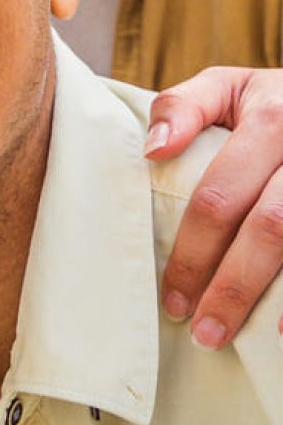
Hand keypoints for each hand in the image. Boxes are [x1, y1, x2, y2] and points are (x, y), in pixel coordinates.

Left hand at [148, 65, 282, 347]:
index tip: (171, 294)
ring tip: (239, 337)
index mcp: (271, 119)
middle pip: (269, 229)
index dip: (194, 250)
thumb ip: (184, 107)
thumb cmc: (273, 101)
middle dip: (232, 286)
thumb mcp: (228, 87)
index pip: (220, 196)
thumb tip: (153, 150)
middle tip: (200, 332)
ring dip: (276, 300)